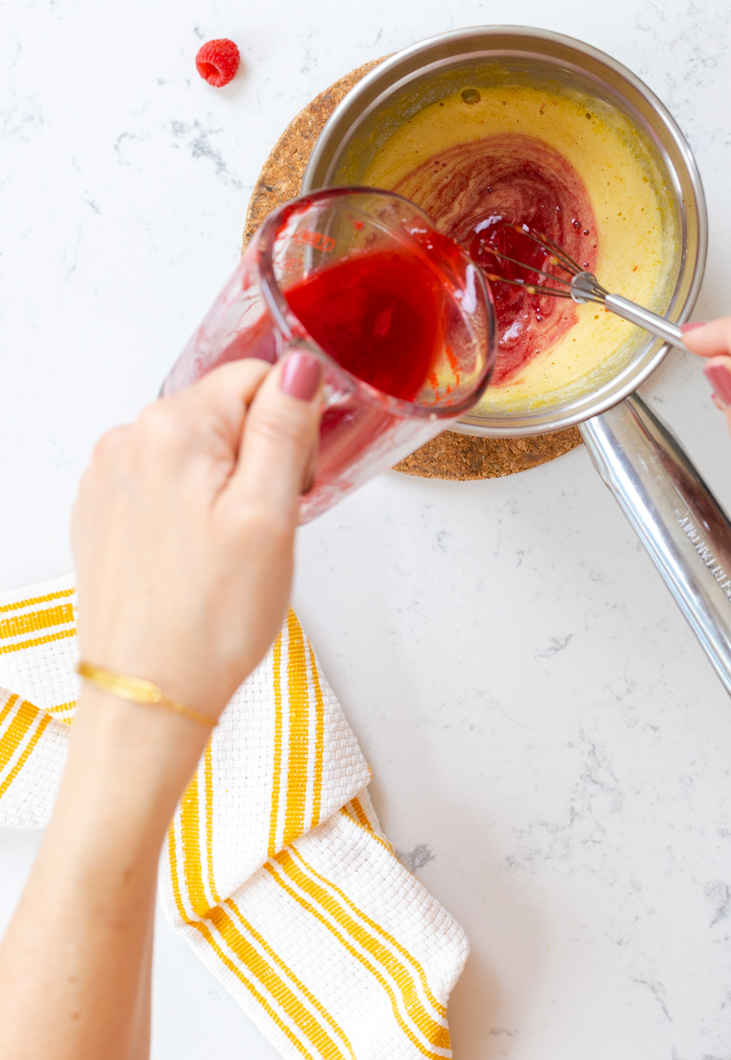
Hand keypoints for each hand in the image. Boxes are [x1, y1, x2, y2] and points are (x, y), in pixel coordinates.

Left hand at [71, 351, 323, 727]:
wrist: (148, 695)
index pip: (257, 378)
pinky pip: (164, 481)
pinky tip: (198, 555)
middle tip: (262, 526)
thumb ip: (285, 426)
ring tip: (228, 548)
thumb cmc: (209, 619)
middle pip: (224, 411)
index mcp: (173, 427)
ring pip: (196, 447)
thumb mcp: (271, 513)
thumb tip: (300, 363)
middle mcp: (128, 439)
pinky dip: (189, 507)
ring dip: (224, 484)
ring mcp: (108, 476)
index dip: (292, 428)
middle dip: (257, 457)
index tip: (290, 485)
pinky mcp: (102, 510)